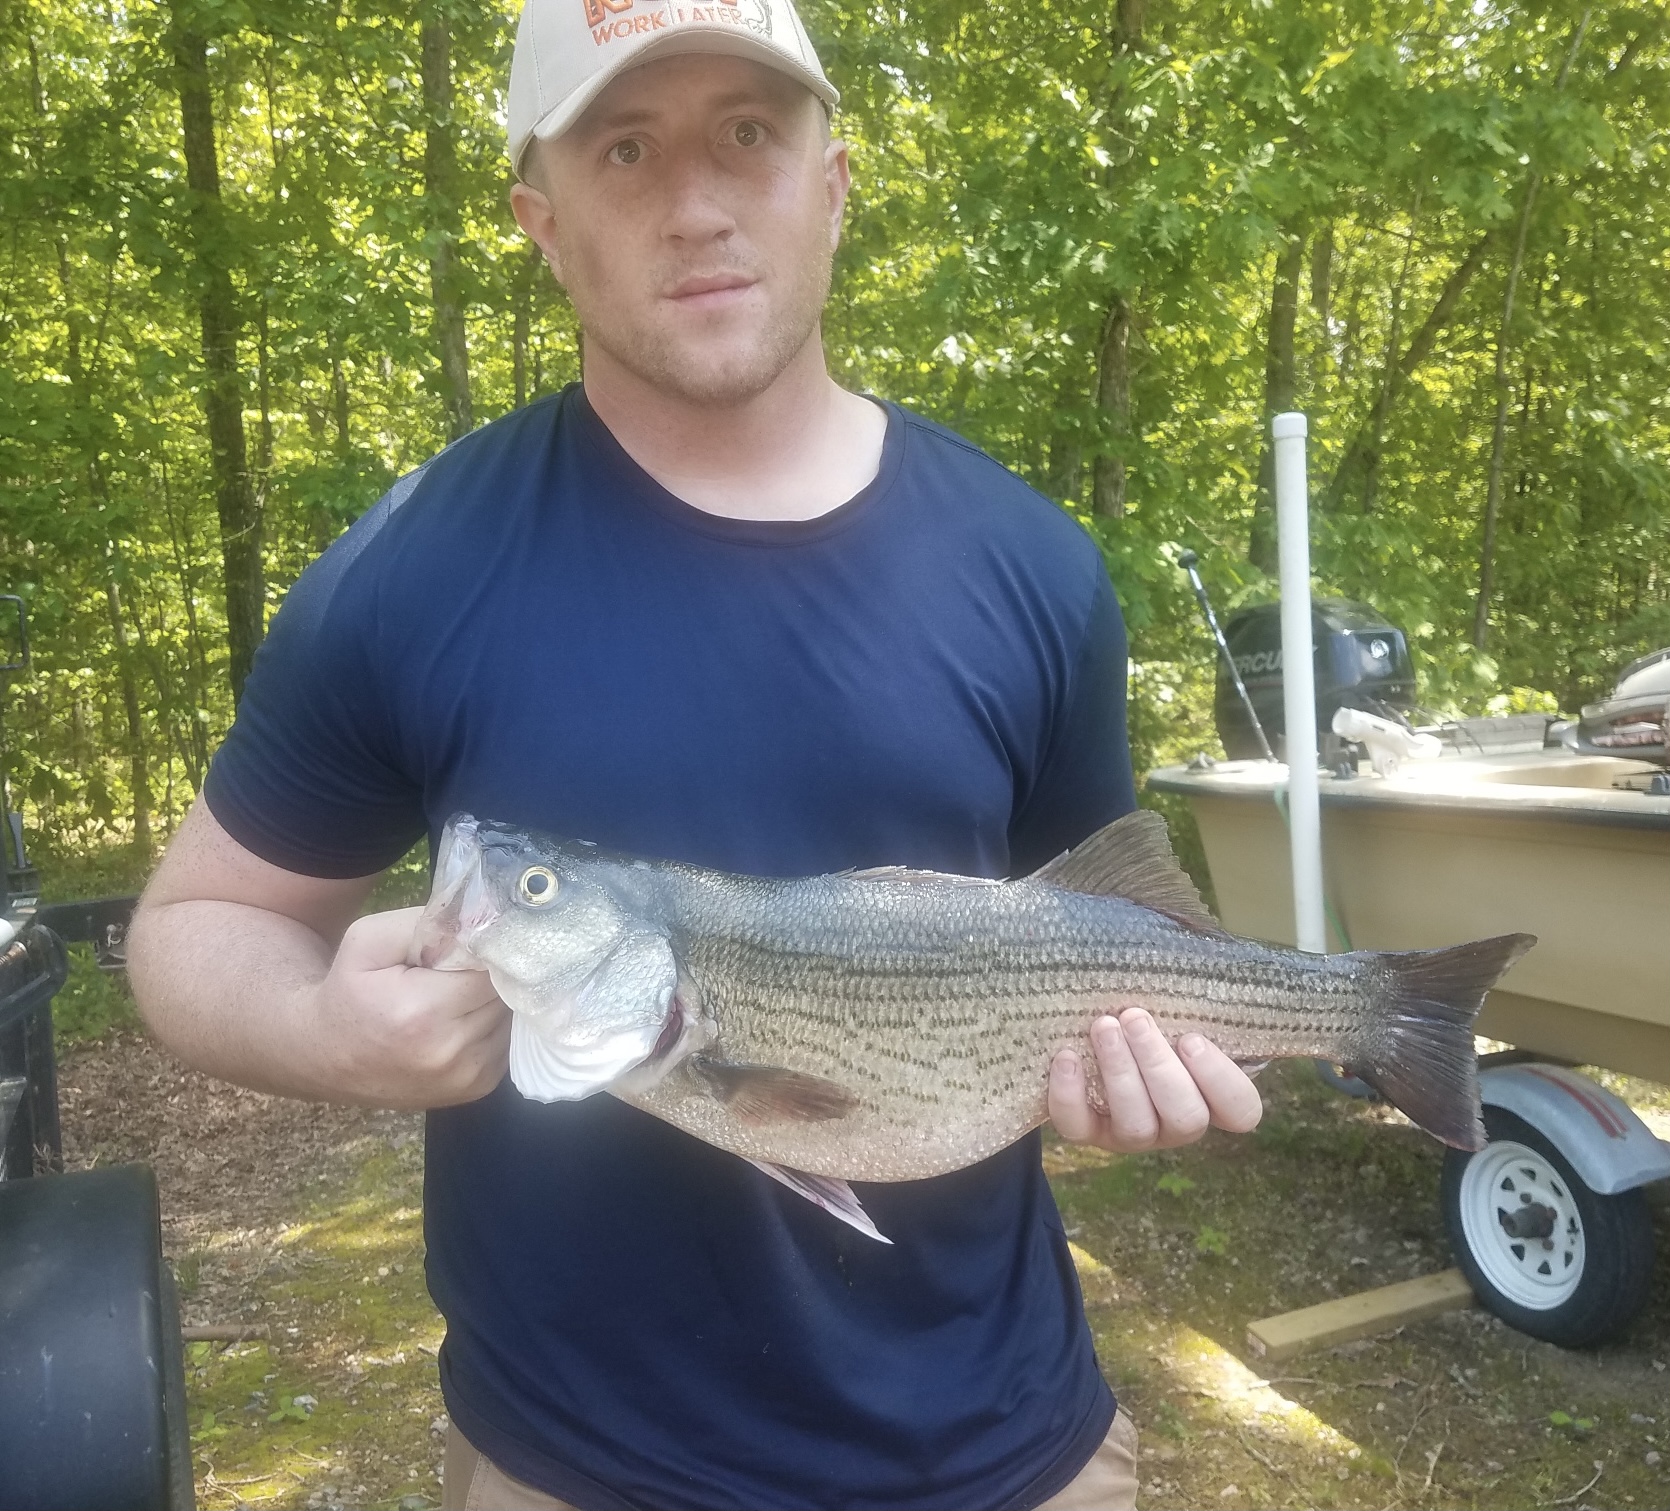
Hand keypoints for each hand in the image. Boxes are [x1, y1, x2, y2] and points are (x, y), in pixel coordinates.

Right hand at [305, 906, 510, 1107]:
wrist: (327, 1055)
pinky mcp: (477, 1088)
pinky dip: (491, 1025)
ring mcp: (467, 1077)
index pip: (491, 968)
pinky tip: (460, 1019)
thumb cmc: (349, 990)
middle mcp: (450, 1052)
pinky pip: (506, 1041)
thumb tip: (484, 916)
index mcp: (422, 1012)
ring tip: (455, 996)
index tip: (466, 946)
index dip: (483, 950)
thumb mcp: (370, 939)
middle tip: (457, 970)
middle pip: (505, 993)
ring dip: (493, 1001)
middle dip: (488, 975)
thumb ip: (430, 923)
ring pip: (511, 1017)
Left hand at [1049, 1007, 1261, 1152]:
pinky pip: (1079, 1126)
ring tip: (1104, 1026)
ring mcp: (1134, 1134)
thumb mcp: (1177, 1006)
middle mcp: (1177, 1123)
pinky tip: (1066, 1056)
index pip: (1241, 1109)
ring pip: (1137, 1124)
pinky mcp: (1089, 1132)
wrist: (1091, 1033)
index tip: (1192, 1038)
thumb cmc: (1150, 1016)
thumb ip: (1191, 997)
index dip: (1221, 1080)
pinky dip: (1070, 1094)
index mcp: (1211, 1096)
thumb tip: (1196, 952)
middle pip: (1186, 1116)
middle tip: (1135, 1017)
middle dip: (1159, 1065)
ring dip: (1119, 1072)